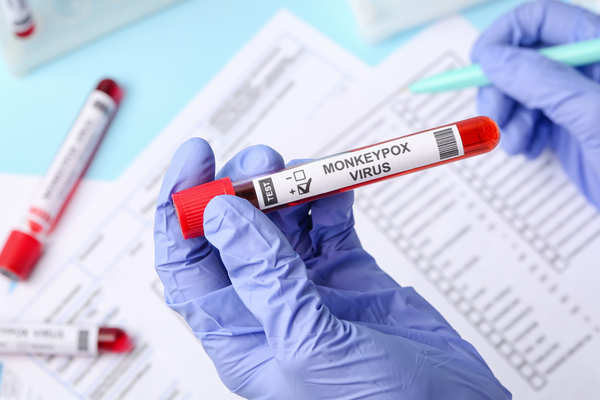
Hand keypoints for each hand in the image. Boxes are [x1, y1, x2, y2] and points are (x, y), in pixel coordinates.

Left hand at [154, 138, 509, 398]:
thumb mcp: (309, 347)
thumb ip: (266, 281)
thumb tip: (221, 215)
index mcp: (238, 332)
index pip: (187, 262)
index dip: (181, 207)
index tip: (196, 157)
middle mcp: (266, 304)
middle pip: (234, 231)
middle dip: (243, 188)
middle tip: (266, 160)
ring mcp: (308, 285)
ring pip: (282, 220)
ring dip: (288, 187)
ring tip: (306, 169)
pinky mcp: (348, 271)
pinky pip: (328, 222)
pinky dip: (330, 199)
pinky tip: (337, 188)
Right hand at [471, 0, 599, 208]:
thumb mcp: (594, 118)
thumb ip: (544, 82)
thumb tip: (493, 59)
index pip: (542, 19)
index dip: (505, 36)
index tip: (480, 66)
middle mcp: (586, 68)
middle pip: (523, 56)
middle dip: (501, 87)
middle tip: (494, 117)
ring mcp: (577, 98)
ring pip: (520, 90)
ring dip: (507, 117)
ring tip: (518, 143)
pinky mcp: (569, 125)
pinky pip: (528, 118)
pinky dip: (519, 134)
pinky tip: (531, 150)